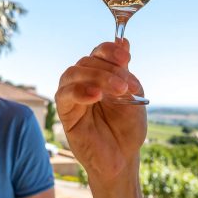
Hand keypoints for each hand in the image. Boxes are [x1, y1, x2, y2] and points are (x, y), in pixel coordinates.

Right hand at [55, 40, 146, 183]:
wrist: (123, 157)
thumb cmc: (128, 127)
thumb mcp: (133, 96)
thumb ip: (125, 71)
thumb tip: (123, 40)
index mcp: (101, 73)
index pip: (99, 52)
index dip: (110, 50)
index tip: (126, 58)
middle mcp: (84, 80)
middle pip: (87, 61)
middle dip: (109, 70)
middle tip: (126, 86)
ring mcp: (73, 95)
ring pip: (73, 73)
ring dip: (96, 77)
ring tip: (117, 91)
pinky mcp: (65, 112)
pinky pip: (64, 95)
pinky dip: (80, 91)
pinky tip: (96, 96)